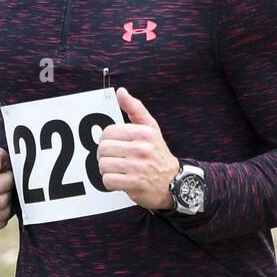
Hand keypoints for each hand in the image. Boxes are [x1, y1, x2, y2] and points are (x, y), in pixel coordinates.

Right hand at [0, 147, 14, 230]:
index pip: (0, 187)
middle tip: (7, 186)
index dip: (9, 179)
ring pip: (1, 215)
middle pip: (1, 202)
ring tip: (4, 194)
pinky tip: (1, 206)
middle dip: (10, 193)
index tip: (6, 173)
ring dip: (9, 205)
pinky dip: (4, 217)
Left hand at [98, 88, 179, 210]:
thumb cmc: (158, 153)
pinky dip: (111, 182)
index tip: (116, 145)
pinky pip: (107, 180)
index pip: (108, 132)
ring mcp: (138, 167)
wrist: (173, 181)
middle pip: (103, 148)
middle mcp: (141, 149)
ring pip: (103, 164)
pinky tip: (121, 180)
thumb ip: (135, 109)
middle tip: (116, 158)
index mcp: (144, 133)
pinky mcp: (134, 184)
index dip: (108, 140)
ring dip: (107, 169)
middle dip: (105, 155)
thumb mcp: (151, 128)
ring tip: (118, 169)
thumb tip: (121, 92)